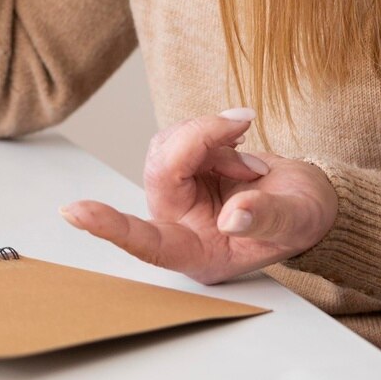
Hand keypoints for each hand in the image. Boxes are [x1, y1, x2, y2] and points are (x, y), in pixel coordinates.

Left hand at [60, 109, 337, 284]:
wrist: (306, 195)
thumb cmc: (302, 217)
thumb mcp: (296, 220)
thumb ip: (266, 218)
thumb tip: (233, 216)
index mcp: (198, 253)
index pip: (148, 244)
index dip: (112, 227)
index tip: (74, 211)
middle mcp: (179, 225)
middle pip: (161, 174)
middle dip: (199, 141)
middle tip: (242, 125)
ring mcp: (177, 195)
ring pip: (165, 148)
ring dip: (209, 136)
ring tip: (251, 155)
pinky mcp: (181, 166)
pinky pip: (177, 135)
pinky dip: (210, 129)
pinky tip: (237, 139)